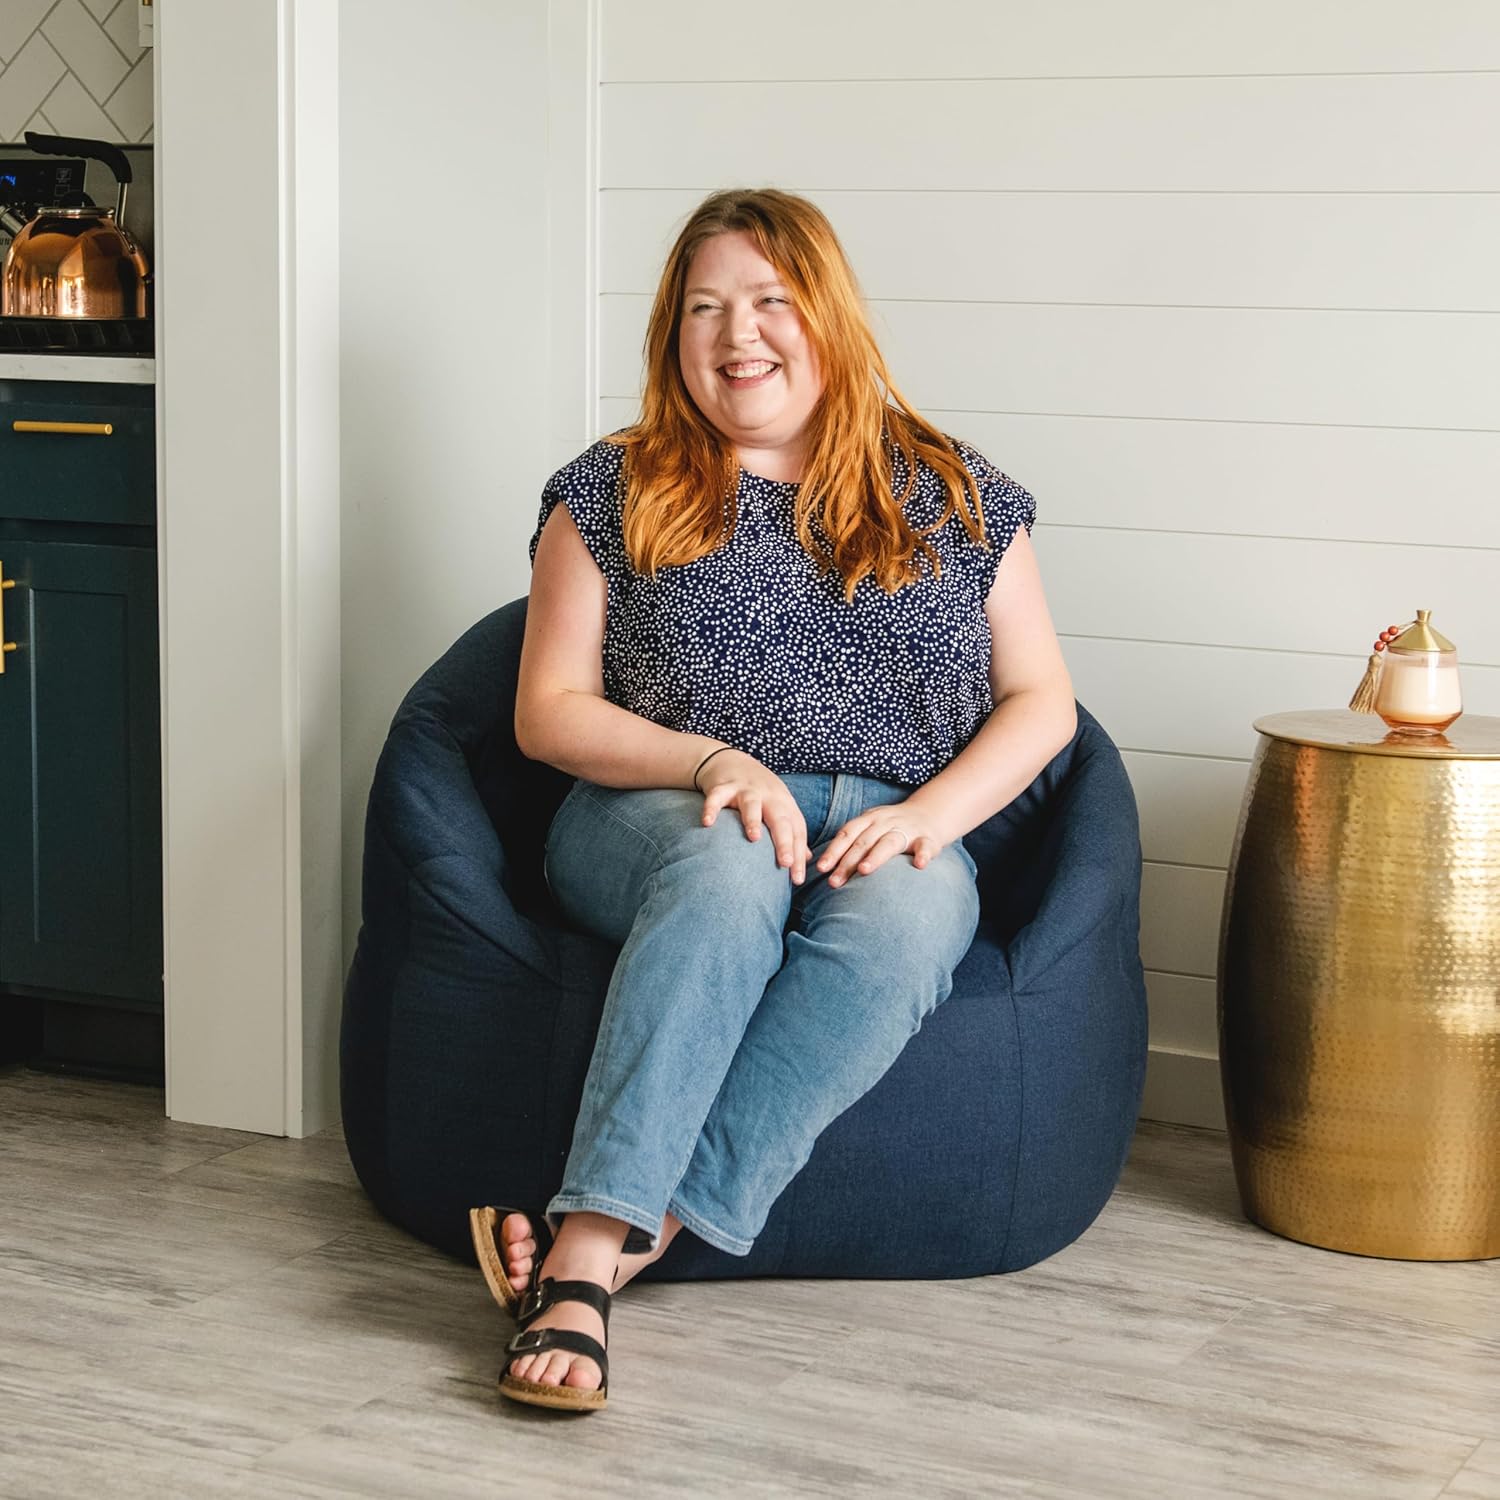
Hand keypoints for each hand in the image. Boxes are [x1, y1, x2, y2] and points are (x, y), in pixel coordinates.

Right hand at [698, 750, 809, 883]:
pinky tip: (707, 823)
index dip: (798, 855)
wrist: (731, 760)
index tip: (797, 879)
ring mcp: (746, 790)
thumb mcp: (779, 807)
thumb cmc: (759, 791)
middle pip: (780, 819)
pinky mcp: (723, 786)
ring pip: (751, 805)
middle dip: (784, 841)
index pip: (796, 831)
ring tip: (754, 839)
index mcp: (784, 805)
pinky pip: (717, 797)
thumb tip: (806, 859)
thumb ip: (792, 832)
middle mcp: (768, 796)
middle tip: (786, 863)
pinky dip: (712, 808)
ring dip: (753, 820)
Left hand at [816, 803, 946, 886]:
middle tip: (834, 882)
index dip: (833, 851)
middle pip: (863, 842)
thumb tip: (825, 868)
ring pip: (889, 843)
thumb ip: (852, 843)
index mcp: (869, 819)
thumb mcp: (871, 828)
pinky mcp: (927, 839)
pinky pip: (925, 847)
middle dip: (847, 862)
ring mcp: (907, 830)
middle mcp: (886, 822)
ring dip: (876, 856)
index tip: (821, 868)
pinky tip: (919, 865)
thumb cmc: (891, 828)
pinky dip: (922, 855)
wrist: (929, 814)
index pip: (847, 834)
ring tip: (864, 870)